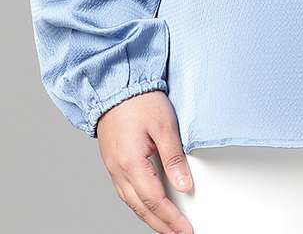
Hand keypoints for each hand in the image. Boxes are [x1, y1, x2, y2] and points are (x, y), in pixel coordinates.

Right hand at [96, 89, 194, 233]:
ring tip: (168, 226)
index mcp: (131, 163)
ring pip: (132, 203)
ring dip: (150, 217)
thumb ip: (174, 158)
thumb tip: (184, 186)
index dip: (172, 219)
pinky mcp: (113, 162)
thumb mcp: (164, 126)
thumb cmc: (140, 100)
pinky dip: (140, 204)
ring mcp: (113, 168)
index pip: (155, 201)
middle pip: (142, 208)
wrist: (115, 86)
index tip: (186, 230)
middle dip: (162, 225)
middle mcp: (118, 171)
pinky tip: (149, 206)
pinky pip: (126, 192)